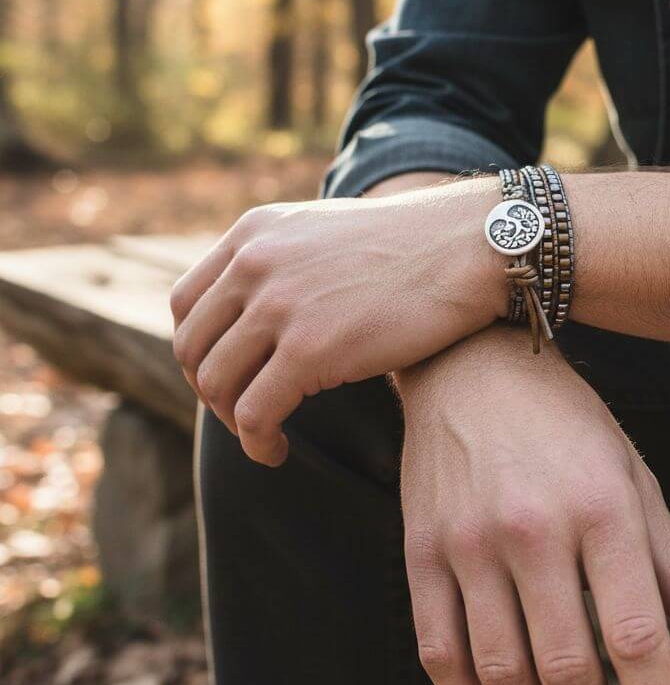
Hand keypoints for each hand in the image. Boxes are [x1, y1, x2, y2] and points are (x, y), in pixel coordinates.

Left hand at [170, 181, 503, 464]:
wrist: (469, 246)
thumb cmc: (412, 249)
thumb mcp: (325, 235)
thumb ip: (283, 262)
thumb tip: (259, 313)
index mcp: (254, 233)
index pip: (186, 304)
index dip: (199, 352)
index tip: (230, 377)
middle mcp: (255, 263)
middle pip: (192, 348)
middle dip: (211, 393)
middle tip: (244, 415)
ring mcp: (280, 305)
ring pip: (216, 385)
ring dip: (233, 422)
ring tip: (264, 436)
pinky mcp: (311, 349)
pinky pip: (255, 414)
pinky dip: (256, 443)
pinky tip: (276, 451)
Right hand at [396, 327, 669, 684]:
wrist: (470, 364)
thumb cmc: (564, 420)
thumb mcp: (630, 471)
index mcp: (601, 507)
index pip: (636, 634)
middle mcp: (534, 528)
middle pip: (566, 668)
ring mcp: (469, 542)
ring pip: (500, 672)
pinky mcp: (421, 550)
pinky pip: (439, 651)